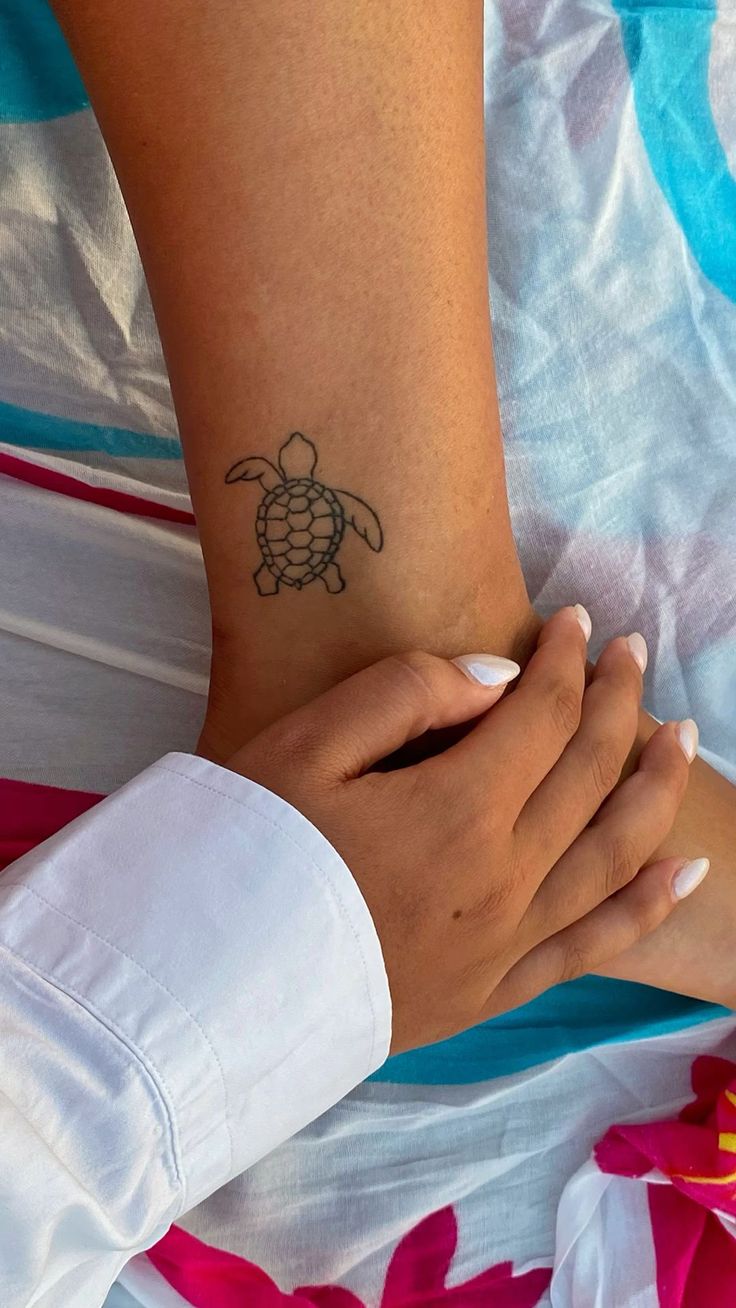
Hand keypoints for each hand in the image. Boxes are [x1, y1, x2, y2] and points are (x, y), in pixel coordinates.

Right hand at [225, 607, 706, 1053]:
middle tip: (636, 652)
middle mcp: (501, 879)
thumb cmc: (241, 857)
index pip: (541, 715)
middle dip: (618, 701)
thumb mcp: (302, 748)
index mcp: (456, 810)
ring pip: (613, 854)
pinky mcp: (488, 994)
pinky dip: (647, 904)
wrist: (200, 991)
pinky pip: (592, 947)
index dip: (567, 659)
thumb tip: (498, 677)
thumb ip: (405, 695)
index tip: (578, 619)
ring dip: (656, 787)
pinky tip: (687, 871)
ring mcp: (503, 944)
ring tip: (683, 736)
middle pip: (587, 774)